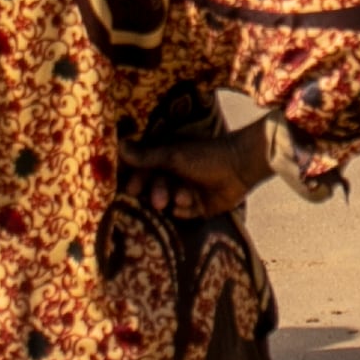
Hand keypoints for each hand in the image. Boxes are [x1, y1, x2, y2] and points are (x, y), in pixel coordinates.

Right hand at [126, 117, 347, 216]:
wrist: (241, 166)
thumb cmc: (206, 156)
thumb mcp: (173, 156)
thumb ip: (146, 157)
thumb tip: (118, 146)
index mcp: (168, 160)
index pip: (144, 172)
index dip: (137, 181)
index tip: (130, 190)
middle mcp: (175, 176)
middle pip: (156, 189)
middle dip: (157, 193)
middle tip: (158, 200)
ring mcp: (187, 192)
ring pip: (169, 203)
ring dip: (174, 200)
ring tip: (184, 196)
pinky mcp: (200, 207)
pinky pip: (184, 214)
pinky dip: (186, 210)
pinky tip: (191, 203)